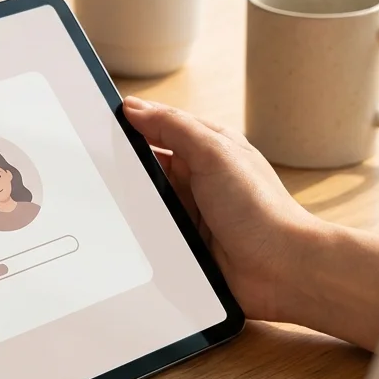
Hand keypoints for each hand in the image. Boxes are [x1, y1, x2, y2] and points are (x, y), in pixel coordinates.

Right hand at [122, 98, 378, 349]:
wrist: (283, 270)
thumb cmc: (261, 209)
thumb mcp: (215, 153)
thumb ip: (173, 126)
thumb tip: (135, 108)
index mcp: (207, 150)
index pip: (158, 129)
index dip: (130, 127)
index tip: (97, 125)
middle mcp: (197, 180)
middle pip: (146, 167)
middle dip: (124, 169)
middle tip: (96, 168)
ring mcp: (190, 214)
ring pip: (145, 202)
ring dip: (131, 204)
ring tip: (110, 204)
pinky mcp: (184, 245)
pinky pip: (150, 234)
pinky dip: (139, 233)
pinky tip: (127, 233)